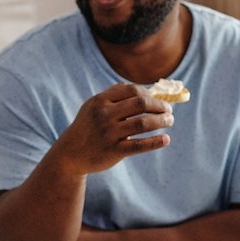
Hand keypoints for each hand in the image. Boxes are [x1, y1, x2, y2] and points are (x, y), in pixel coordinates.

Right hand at [53, 82, 173, 173]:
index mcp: (101, 101)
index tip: (158, 100)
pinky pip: (138, 145)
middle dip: (159, 106)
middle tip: (169, 111)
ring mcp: (109, 133)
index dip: (149, 94)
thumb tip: (141, 88)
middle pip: (140, 104)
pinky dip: (155, 142)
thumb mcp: (93, 106)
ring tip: (170, 121)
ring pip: (142, 123)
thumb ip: (113, 95)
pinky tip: (166, 140)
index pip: (132, 90)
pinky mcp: (113, 151)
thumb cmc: (87, 127)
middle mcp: (104, 115)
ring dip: (161, 121)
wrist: (69, 153)